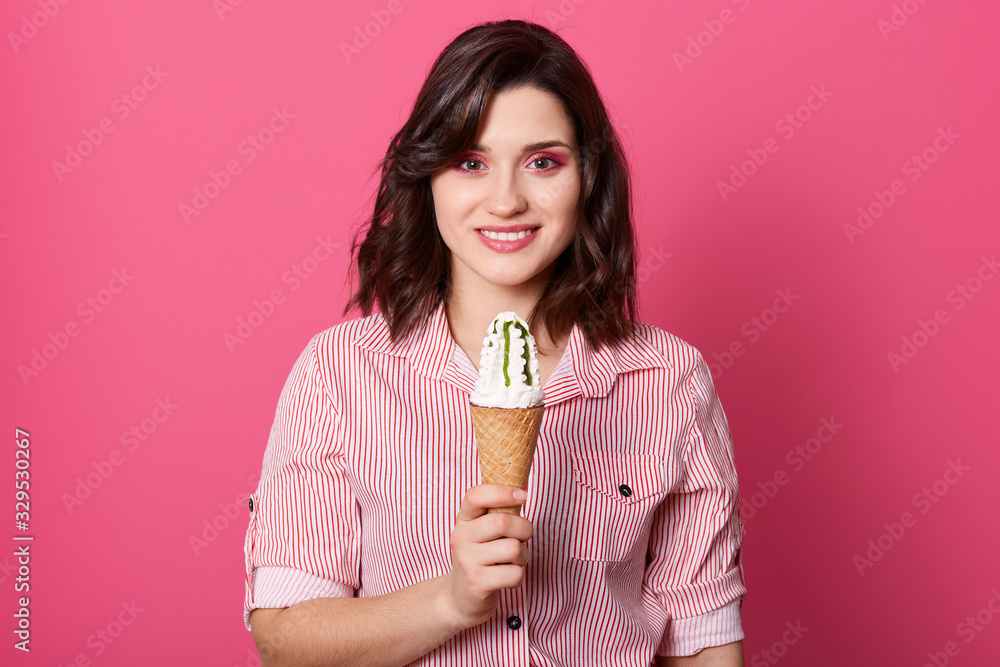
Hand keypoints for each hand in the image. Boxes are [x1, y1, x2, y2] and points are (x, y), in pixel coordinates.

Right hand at [443, 484, 533, 629]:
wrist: (459, 599)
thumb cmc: (479, 559)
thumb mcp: (479, 533)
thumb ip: (496, 513)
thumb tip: (521, 492)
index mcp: (463, 520)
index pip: (476, 495)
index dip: (502, 492)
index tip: (523, 496)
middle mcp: (461, 537)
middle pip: (503, 522)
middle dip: (524, 529)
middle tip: (523, 538)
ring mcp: (467, 561)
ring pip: (513, 548)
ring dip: (523, 556)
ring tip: (514, 561)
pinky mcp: (477, 583)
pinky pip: (515, 573)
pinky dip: (519, 576)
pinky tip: (508, 578)